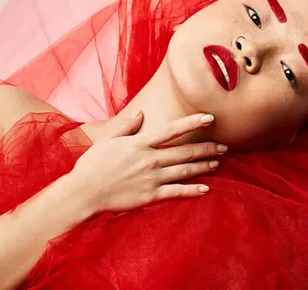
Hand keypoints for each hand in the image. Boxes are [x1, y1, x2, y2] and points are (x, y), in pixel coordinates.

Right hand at [69, 112, 225, 213]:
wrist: (84, 192)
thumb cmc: (93, 164)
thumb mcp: (108, 139)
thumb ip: (127, 125)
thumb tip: (140, 112)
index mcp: (141, 143)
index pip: (173, 129)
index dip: (193, 122)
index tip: (210, 118)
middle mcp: (150, 159)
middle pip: (185, 152)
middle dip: (207, 148)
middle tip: (224, 147)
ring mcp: (152, 178)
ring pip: (185, 171)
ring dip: (204, 166)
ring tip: (217, 163)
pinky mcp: (151, 196)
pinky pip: (177, 192)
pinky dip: (193, 191)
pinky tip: (206, 189)